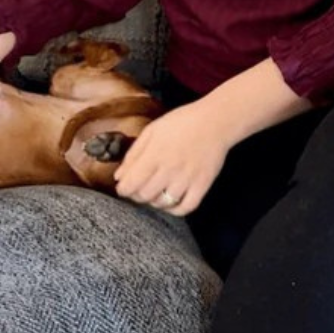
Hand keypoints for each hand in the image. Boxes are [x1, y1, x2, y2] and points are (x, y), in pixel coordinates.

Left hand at [112, 99, 232, 216]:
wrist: (214, 122)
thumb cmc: (181, 123)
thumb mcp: (151, 131)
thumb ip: (133, 154)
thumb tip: (119, 177)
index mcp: (154, 154)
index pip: (131, 183)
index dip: (123, 190)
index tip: (123, 188)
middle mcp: (170, 169)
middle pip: (144, 195)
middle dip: (136, 195)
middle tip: (138, 189)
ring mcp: (187, 179)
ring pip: (163, 203)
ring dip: (154, 201)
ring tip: (154, 192)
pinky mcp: (202, 185)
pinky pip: (185, 208)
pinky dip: (175, 210)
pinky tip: (170, 201)